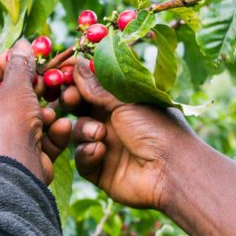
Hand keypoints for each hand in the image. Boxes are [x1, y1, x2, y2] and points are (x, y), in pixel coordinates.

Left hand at [0, 39, 70, 183]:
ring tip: (54, 107)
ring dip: (43, 112)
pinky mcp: (18, 159)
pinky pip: (34, 140)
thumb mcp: (17, 88)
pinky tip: (60, 126)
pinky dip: (48, 133)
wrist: (16, 172)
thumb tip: (22, 44)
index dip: (0, 63)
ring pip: (24, 121)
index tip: (20, 55)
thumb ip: (21, 66)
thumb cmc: (9, 124)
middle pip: (5, 99)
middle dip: (29, 89)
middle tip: (46, 79)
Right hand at [60, 58, 196, 209]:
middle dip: (72, 103)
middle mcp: (114, 123)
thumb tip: (78, 64)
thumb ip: (97, 87)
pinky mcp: (100, 171)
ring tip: (99, 134)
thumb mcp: (126, 102)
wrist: (171, 171)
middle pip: (81, 109)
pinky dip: (87, 153)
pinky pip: (82, 159)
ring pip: (78, 133)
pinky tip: (100, 151)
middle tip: (70, 98)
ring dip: (84, 130)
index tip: (63, 73)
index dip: (77, 81)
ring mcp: (106, 147)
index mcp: (123, 103)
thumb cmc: (157, 129)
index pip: (93, 88)